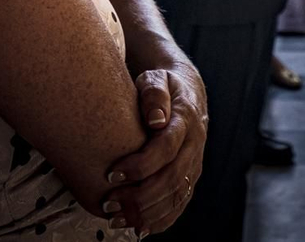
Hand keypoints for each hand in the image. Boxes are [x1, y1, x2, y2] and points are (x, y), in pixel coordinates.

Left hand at [102, 66, 207, 235]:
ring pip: (176, 196)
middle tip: (108, 203)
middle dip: (139, 196)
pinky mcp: (190, 177)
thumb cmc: (162, 86)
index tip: (111, 175)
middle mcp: (195, 145)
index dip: (140, 165)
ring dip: (146, 213)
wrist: (186, 93)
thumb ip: (154, 93)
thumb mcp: (156, 78)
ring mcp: (195, 163)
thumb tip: (156, 118)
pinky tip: (137, 228)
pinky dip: (160, 221)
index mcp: (186, 119)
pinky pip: (179, 204)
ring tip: (115, 218)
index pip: (166, 148)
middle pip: (171, 178)